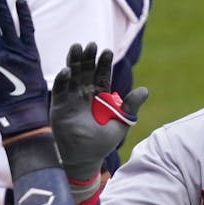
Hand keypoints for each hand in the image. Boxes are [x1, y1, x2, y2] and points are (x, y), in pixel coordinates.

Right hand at [49, 43, 148, 180]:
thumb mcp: (120, 123)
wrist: (85, 159)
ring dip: (73, 62)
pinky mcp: (59, 107)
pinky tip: (66, 70)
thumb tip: (145, 90)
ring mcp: (71, 99)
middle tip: (90, 45)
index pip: (102, 75)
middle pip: (85, 71)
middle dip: (87, 58)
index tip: (107, 51)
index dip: (104, 63)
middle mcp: (84, 94)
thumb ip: (130, 107)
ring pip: (72, 76)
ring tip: (76, 47)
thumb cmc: (102, 143)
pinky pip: (60, 91)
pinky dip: (62, 80)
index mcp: (99, 96)